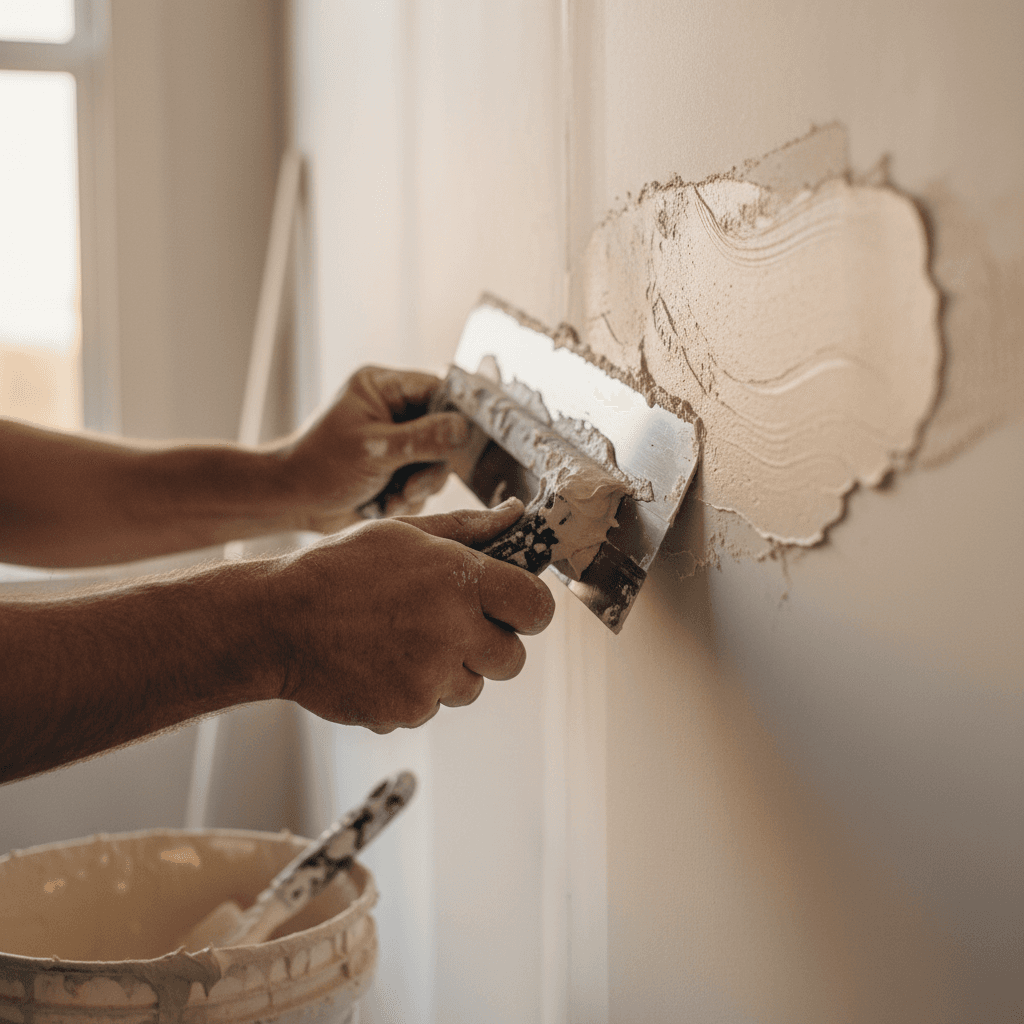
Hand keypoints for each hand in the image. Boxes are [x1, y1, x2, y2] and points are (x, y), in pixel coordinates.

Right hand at [267, 498, 554, 732]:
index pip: (536, 608)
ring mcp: (430, 675)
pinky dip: (413, 691)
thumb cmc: (340, 569)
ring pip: (472, 687)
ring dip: (450, 671)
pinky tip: (380, 663)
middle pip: (512, 659)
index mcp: (460, 579)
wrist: (276, 622)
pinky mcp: (406, 709)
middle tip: (449, 627)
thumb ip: (469, 528)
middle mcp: (453, 629)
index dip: (528, 609)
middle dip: (490, 646)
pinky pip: (431, 707)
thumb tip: (517, 515)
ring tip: (403, 641)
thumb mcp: (404, 533)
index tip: (512, 608)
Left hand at [276, 366, 469, 531]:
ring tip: (396, 497)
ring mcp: (397, 442)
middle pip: (443, 431)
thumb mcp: (374, 449)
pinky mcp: (397, 469)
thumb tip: (463, 430)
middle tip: (413, 486)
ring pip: (437, 462)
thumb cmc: (320, 466)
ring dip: (421, 486)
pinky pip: (423, 483)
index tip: (459, 442)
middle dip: (432, 464)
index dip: (452, 416)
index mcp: (382, 388)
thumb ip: (422, 439)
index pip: (437, 390)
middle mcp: (393, 410)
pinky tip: (386, 503)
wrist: (292, 502)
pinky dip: (410, 498)